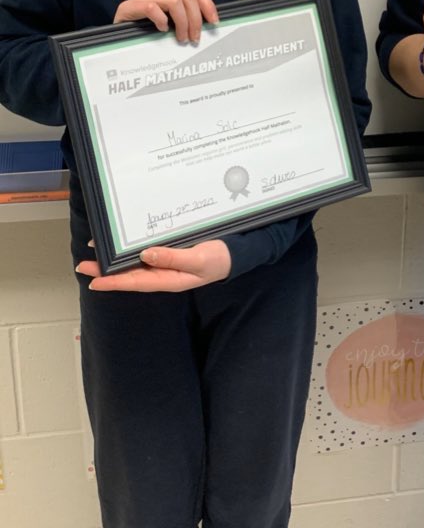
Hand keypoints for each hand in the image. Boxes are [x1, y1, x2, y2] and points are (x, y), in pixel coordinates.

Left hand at [76, 239, 231, 292]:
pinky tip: (121, 247)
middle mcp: (163, 273)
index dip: (113, 282)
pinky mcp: (169, 253)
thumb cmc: (218, 259)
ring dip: (115, 260)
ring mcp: (165, 263)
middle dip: (106, 271)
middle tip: (83, 265)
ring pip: (134, 264)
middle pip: (129, 274)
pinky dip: (130, 251)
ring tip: (95, 253)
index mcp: (168, 279)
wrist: (235, 254)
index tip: (93, 281)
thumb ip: (173, 258)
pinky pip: (144, 254)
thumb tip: (146, 254)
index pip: (135, 281)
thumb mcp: (198, 259)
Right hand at [114, 0, 218, 42]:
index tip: (214, 21)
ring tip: (181, 38)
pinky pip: (151, 7)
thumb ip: (184, 19)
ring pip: (174, 1)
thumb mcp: (169, 23)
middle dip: (195, 19)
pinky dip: (160, 19)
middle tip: (195, 38)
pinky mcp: (129, 7)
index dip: (207, 4)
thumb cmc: (144, 31)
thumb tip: (209, 25)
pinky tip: (162, 30)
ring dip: (182, 22)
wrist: (115, 36)